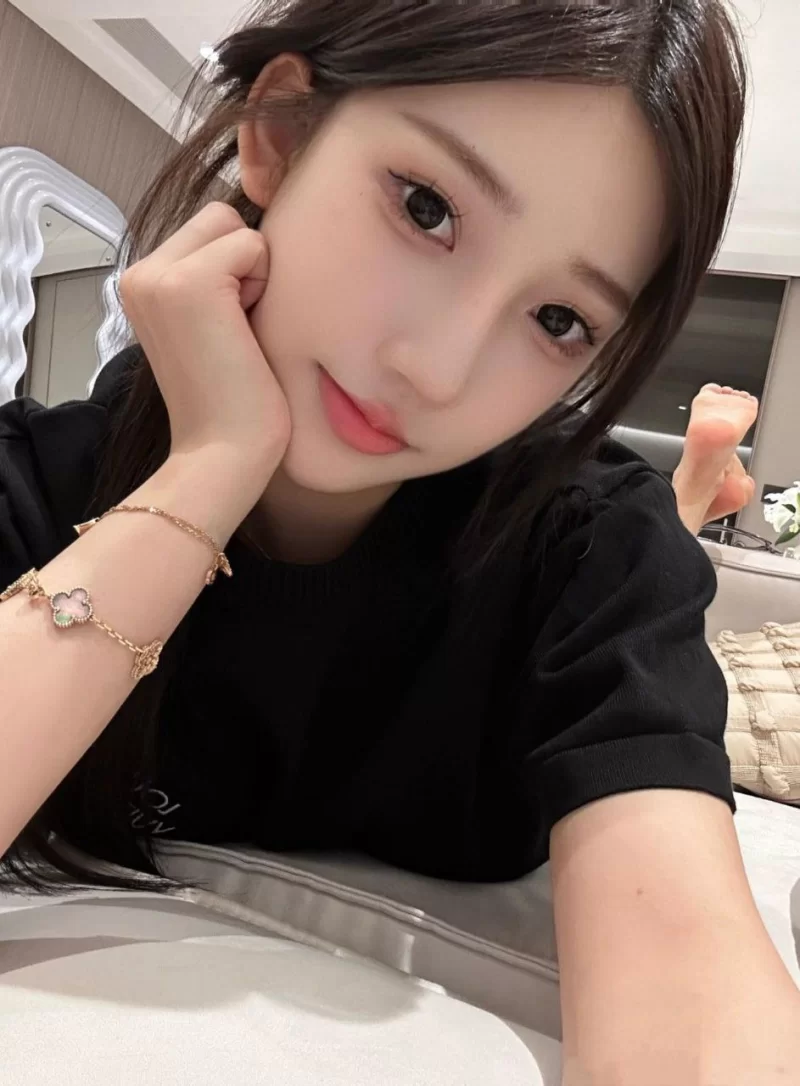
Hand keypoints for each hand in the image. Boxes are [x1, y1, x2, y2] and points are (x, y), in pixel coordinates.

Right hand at [119, 202, 290, 495]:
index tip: (229, 328)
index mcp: (143, 284)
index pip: (208, 228)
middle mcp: (139, 273)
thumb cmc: (234, 403)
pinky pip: (251, 244)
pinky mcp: (188, 283)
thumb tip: (253, 234)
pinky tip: (246, 333)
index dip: (237, 269)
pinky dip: (263, 284)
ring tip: (240, 331)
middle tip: (238, 328)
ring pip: (233, 224)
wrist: (222, 455)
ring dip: (253, 272)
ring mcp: (158, 276)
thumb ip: (216, 279)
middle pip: (219, 216)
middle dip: (243, 262)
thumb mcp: (214, 325)